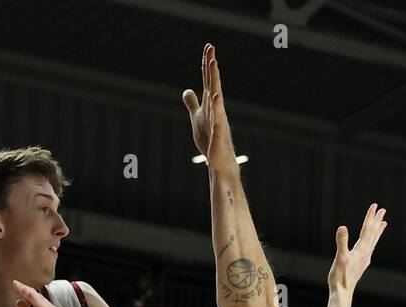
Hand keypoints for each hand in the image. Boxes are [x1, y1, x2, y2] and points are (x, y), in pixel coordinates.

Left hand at [181, 43, 236, 171]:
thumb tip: (187, 90)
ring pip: (216, 95)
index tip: (208, 46)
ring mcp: (218, 119)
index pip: (207, 79)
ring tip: (213, 63)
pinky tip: (216, 95)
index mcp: (210, 103)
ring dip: (215, 79)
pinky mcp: (218, 133)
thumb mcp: (197, 117)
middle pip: (212, 82)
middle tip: (211, 47)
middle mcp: (216, 107)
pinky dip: (217, 106)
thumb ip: (192, 103)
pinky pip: (218, 117)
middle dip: (211, 64)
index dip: (206, 63)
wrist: (219, 160)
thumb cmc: (210, 139)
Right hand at [329, 204, 386, 291]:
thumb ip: (342, 242)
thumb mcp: (340, 257)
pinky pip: (370, 248)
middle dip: (377, 221)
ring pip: (373, 241)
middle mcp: (366, 253)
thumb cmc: (340, 276)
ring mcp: (365, 259)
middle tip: (383, 210)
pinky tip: (371, 243)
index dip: (370, 217)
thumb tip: (342, 227)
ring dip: (378, 231)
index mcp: (362, 249)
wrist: (343, 292)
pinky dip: (373, 241)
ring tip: (383, 223)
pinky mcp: (362, 264)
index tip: (375, 206)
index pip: (367, 229)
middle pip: (373, 233)